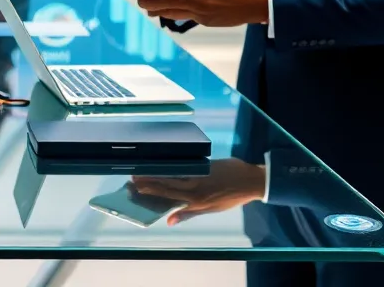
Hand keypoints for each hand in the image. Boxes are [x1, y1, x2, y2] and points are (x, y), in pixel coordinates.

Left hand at [129, 0, 268, 27]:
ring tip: (144, 2)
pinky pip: (183, 16)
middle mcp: (197, 7)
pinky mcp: (205, 22)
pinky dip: (171, 12)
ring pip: (171, 14)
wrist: (258, 4)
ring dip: (156, 9)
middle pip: (164, 5)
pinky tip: (164, 7)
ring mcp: (201, 17)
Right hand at [131, 158, 266, 225]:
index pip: (168, 197)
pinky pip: (183, 166)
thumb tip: (170, 220)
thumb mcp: (211, 209)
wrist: (250, 181)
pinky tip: (161, 163)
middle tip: (132, 178)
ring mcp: (199, 175)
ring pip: (173, 175)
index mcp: (196, 201)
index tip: (137, 190)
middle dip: (149, 182)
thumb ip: (189, 213)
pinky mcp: (203, 165)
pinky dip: (170, 165)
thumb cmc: (231, 196)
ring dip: (156, 173)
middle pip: (167, 185)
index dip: (152, 193)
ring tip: (142, 170)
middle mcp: (195, 188)